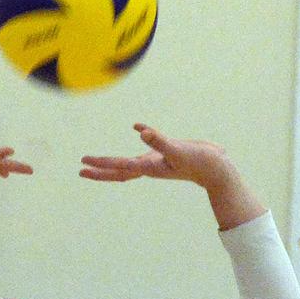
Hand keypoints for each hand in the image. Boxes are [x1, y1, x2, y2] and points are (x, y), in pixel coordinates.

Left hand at [80, 123, 264, 228]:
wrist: (218, 170)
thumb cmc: (200, 162)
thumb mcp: (178, 149)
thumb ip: (159, 141)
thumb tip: (139, 131)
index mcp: (149, 167)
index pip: (119, 166)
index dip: (100, 164)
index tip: (84, 163)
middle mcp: (149, 165)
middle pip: (119, 170)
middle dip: (99, 170)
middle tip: (81, 169)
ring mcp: (158, 160)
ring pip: (130, 162)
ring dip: (112, 162)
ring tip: (98, 159)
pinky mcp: (168, 152)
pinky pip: (149, 145)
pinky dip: (142, 135)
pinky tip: (137, 127)